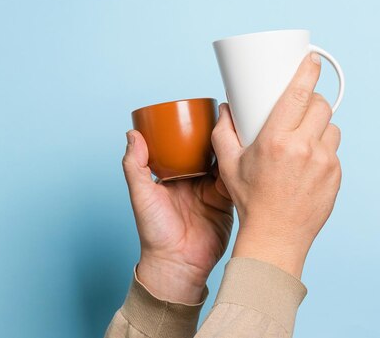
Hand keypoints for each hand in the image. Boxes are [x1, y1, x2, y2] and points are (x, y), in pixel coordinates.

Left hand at [122, 130, 233, 303]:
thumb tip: (132, 134)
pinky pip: (235, 180)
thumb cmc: (155, 233)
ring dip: (230, 148)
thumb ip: (135, 166)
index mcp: (173, 176)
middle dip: (216, 136)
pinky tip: (247, 153)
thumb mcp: (141, 195)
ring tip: (239, 130)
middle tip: (226, 117)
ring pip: (223, 162)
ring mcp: (211, 190)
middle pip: (207, 152)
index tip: (201, 114)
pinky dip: (240, 167)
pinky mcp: (226, 201)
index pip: (184, 147)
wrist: (178, 264)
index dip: (192, 132)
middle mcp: (193, 181)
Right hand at [212, 53, 341, 277]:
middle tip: (300, 107)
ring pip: (331, 127)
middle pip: (320, 106)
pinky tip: (309, 162)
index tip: (313, 59)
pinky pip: (334, 151)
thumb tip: (226, 108)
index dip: (308, 72)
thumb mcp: (230, 165)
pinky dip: (324, 150)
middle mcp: (304, 149)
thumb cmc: (251, 201)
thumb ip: (223, 132)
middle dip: (312, 100)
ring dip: (320, 126)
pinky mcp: (336, 176)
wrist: (276, 237)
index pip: (299, 94)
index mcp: (276, 141)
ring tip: (304, 138)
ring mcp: (324, 163)